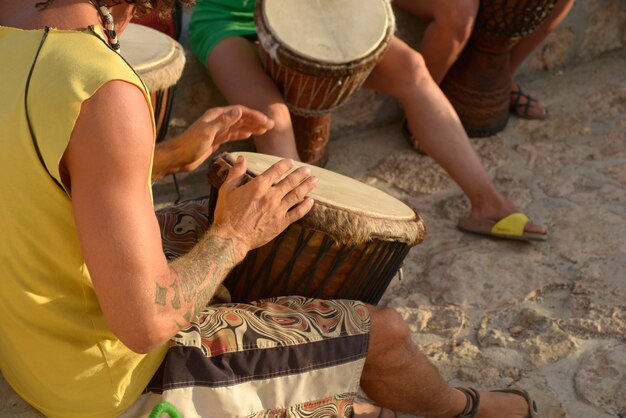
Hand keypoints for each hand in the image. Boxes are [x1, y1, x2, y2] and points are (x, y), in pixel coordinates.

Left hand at [152, 105, 273, 179]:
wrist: (178, 157)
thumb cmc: (190, 145)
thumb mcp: (208, 132)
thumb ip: (224, 121)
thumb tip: (239, 110)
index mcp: (217, 115)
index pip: (240, 112)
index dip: (254, 115)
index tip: (267, 121)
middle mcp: (218, 120)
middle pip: (241, 118)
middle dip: (256, 121)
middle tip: (271, 126)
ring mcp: (217, 130)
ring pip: (238, 126)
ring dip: (251, 127)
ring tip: (264, 130)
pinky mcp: (216, 140)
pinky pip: (232, 134)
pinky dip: (242, 134)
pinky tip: (249, 135)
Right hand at [211, 155, 317, 260]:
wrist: (231, 238)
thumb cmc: (226, 214)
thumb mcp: (227, 190)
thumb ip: (236, 173)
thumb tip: (241, 157)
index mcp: (258, 186)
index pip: (276, 170)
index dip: (285, 164)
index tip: (291, 162)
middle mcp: (270, 196)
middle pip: (290, 181)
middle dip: (300, 174)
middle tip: (308, 169)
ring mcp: (277, 210)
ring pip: (297, 195)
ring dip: (307, 186)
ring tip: (315, 180)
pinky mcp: (281, 223)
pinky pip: (297, 213)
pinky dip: (305, 206)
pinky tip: (311, 201)